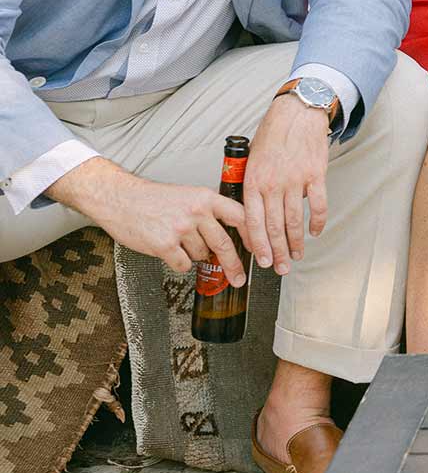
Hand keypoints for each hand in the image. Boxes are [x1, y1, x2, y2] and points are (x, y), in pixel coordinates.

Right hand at [46, 157, 246, 281]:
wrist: (121, 199)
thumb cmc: (153, 199)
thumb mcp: (188, 195)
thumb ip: (208, 210)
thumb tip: (229, 230)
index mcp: (206, 198)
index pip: (240, 216)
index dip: (253, 235)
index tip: (260, 249)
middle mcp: (196, 212)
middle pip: (224, 243)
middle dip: (234, 264)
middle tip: (240, 277)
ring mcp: (181, 229)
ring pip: (201, 254)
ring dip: (196, 255)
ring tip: (181, 243)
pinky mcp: (164, 245)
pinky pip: (183, 264)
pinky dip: (180, 262)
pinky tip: (170, 251)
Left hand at [244, 95, 330, 274]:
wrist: (296, 114)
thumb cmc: (273, 136)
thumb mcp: (251, 160)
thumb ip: (251, 186)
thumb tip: (250, 210)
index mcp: (253, 182)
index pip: (253, 222)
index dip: (258, 245)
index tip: (262, 261)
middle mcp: (272, 184)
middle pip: (274, 227)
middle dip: (278, 252)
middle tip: (281, 268)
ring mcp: (295, 180)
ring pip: (294, 220)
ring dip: (297, 242)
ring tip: (297, 255)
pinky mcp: (315, 175)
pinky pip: (318, 205)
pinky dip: (317, 222)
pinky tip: (315, 232)